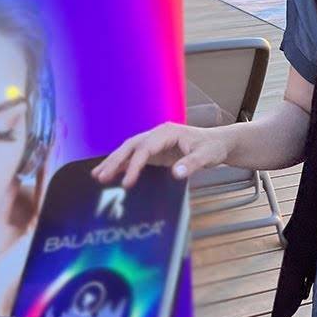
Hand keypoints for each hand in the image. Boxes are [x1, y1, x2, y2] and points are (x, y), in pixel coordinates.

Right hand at [93, 122, 234, 186]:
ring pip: (129, 150)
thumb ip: (192, 164)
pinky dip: (123, 165)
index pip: (145, 149)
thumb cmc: (214, 148)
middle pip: (131, 146)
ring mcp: (155, 142)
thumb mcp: (208, 156)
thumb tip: (177, 174)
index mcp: (167, 132)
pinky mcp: (156, 151)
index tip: (127, 183)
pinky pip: (135, 157)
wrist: (219, 143)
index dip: (134, 166)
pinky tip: (111, 174)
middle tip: (100, 177)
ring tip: (97, 176)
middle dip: (115, 161)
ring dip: (114, 162)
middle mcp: (157, 134)